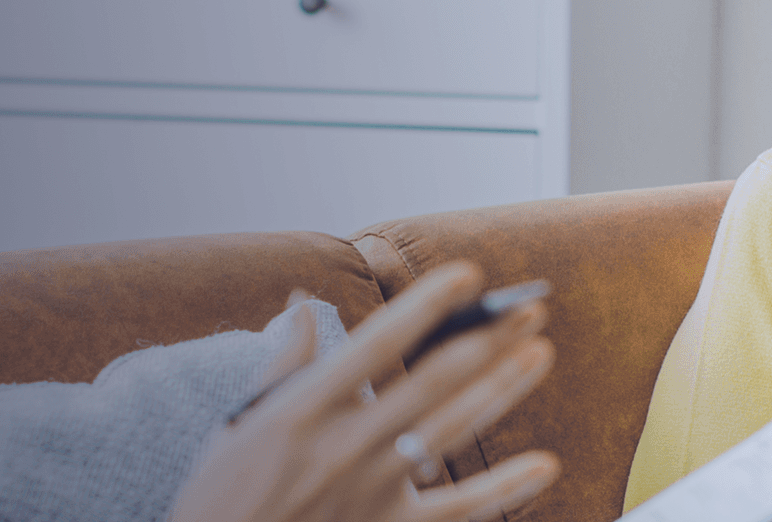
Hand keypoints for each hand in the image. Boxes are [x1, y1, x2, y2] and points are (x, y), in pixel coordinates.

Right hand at [166, 262, 560, 521]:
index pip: (375, 344)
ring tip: (539, 354)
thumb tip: (303, 301)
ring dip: (500, 391)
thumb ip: (286, 362)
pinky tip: (544, 464)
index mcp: (303, 410)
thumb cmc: (227, 494)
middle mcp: (342, 448)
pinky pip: (459, 511)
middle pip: (429, 384)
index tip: (467, 274)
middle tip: (529, 309)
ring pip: (450, 433)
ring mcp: (369, 493)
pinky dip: (504, 489)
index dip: (424, 306)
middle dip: (484, 341)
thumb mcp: (243, 422)